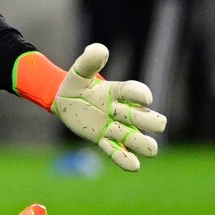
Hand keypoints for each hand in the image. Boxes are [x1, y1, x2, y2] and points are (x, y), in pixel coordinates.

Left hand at [52, 43, 165, 171]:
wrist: (64, 100)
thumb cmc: (76, 83)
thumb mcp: (79, 71)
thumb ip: (89, 61)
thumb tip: (99, 49)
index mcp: (118, 91)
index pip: (135, 92)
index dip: (141, 95)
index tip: (145, 99)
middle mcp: (122, 111)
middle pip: (147, 119)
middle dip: (150, 122)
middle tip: (142, 122)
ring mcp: (115, 127)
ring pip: (138, 140)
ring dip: (144, 144)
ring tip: (147, 148)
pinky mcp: (104, 140)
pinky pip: (119, 154)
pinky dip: (127, 161)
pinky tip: (134, 165)